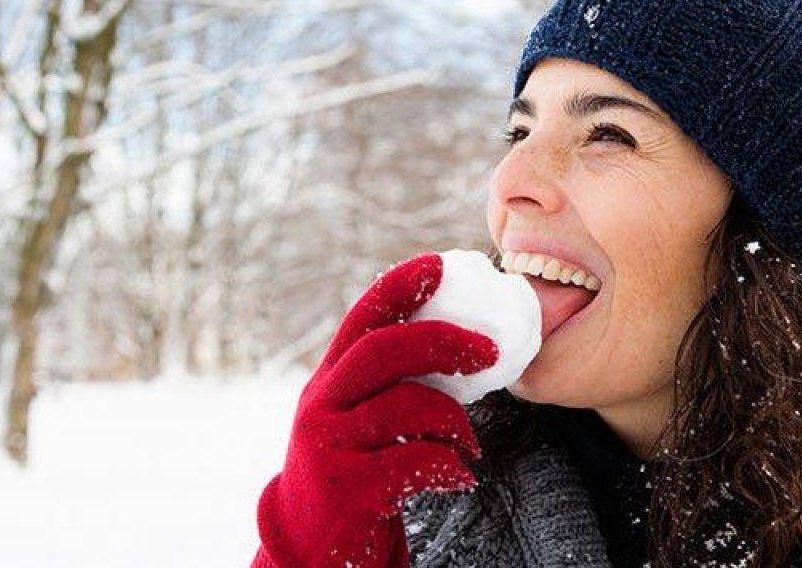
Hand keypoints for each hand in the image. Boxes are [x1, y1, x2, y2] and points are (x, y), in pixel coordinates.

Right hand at [252, 253, 498, 567]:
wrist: (310, 545)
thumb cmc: (354, 470)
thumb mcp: (356, 418)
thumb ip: (390, 382)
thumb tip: (466, 340)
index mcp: (330, 377)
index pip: (364, 316)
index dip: (402, 284)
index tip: (442, 262)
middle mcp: (322, 402)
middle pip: (383, 350)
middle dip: (444, 341)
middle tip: (491, 352)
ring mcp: (328, 445)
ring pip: (405, 406)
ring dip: (455, 421)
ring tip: (470, 444)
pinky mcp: (346, 490)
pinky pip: (412, 462)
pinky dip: (448, 466)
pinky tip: (459, 476)